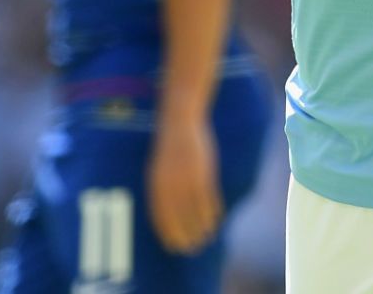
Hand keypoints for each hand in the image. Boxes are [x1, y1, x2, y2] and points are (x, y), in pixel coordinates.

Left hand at [147, 111, 221, 254]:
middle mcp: (170, 184)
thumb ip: (161, 189)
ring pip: (195, 210)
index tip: (173, 246)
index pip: (160, 216)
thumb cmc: (169, 148)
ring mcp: (187, 178)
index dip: (167, 233)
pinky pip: (208, 198)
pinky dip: (212, 211)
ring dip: (201, 226)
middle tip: (191, 248)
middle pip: (178, 217)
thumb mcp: (158, 169)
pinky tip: (216, 219)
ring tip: (206, 237)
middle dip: (185, 234)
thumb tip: (164, 211)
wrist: (180, 123)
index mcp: (155, 184)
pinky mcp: (203, 173)